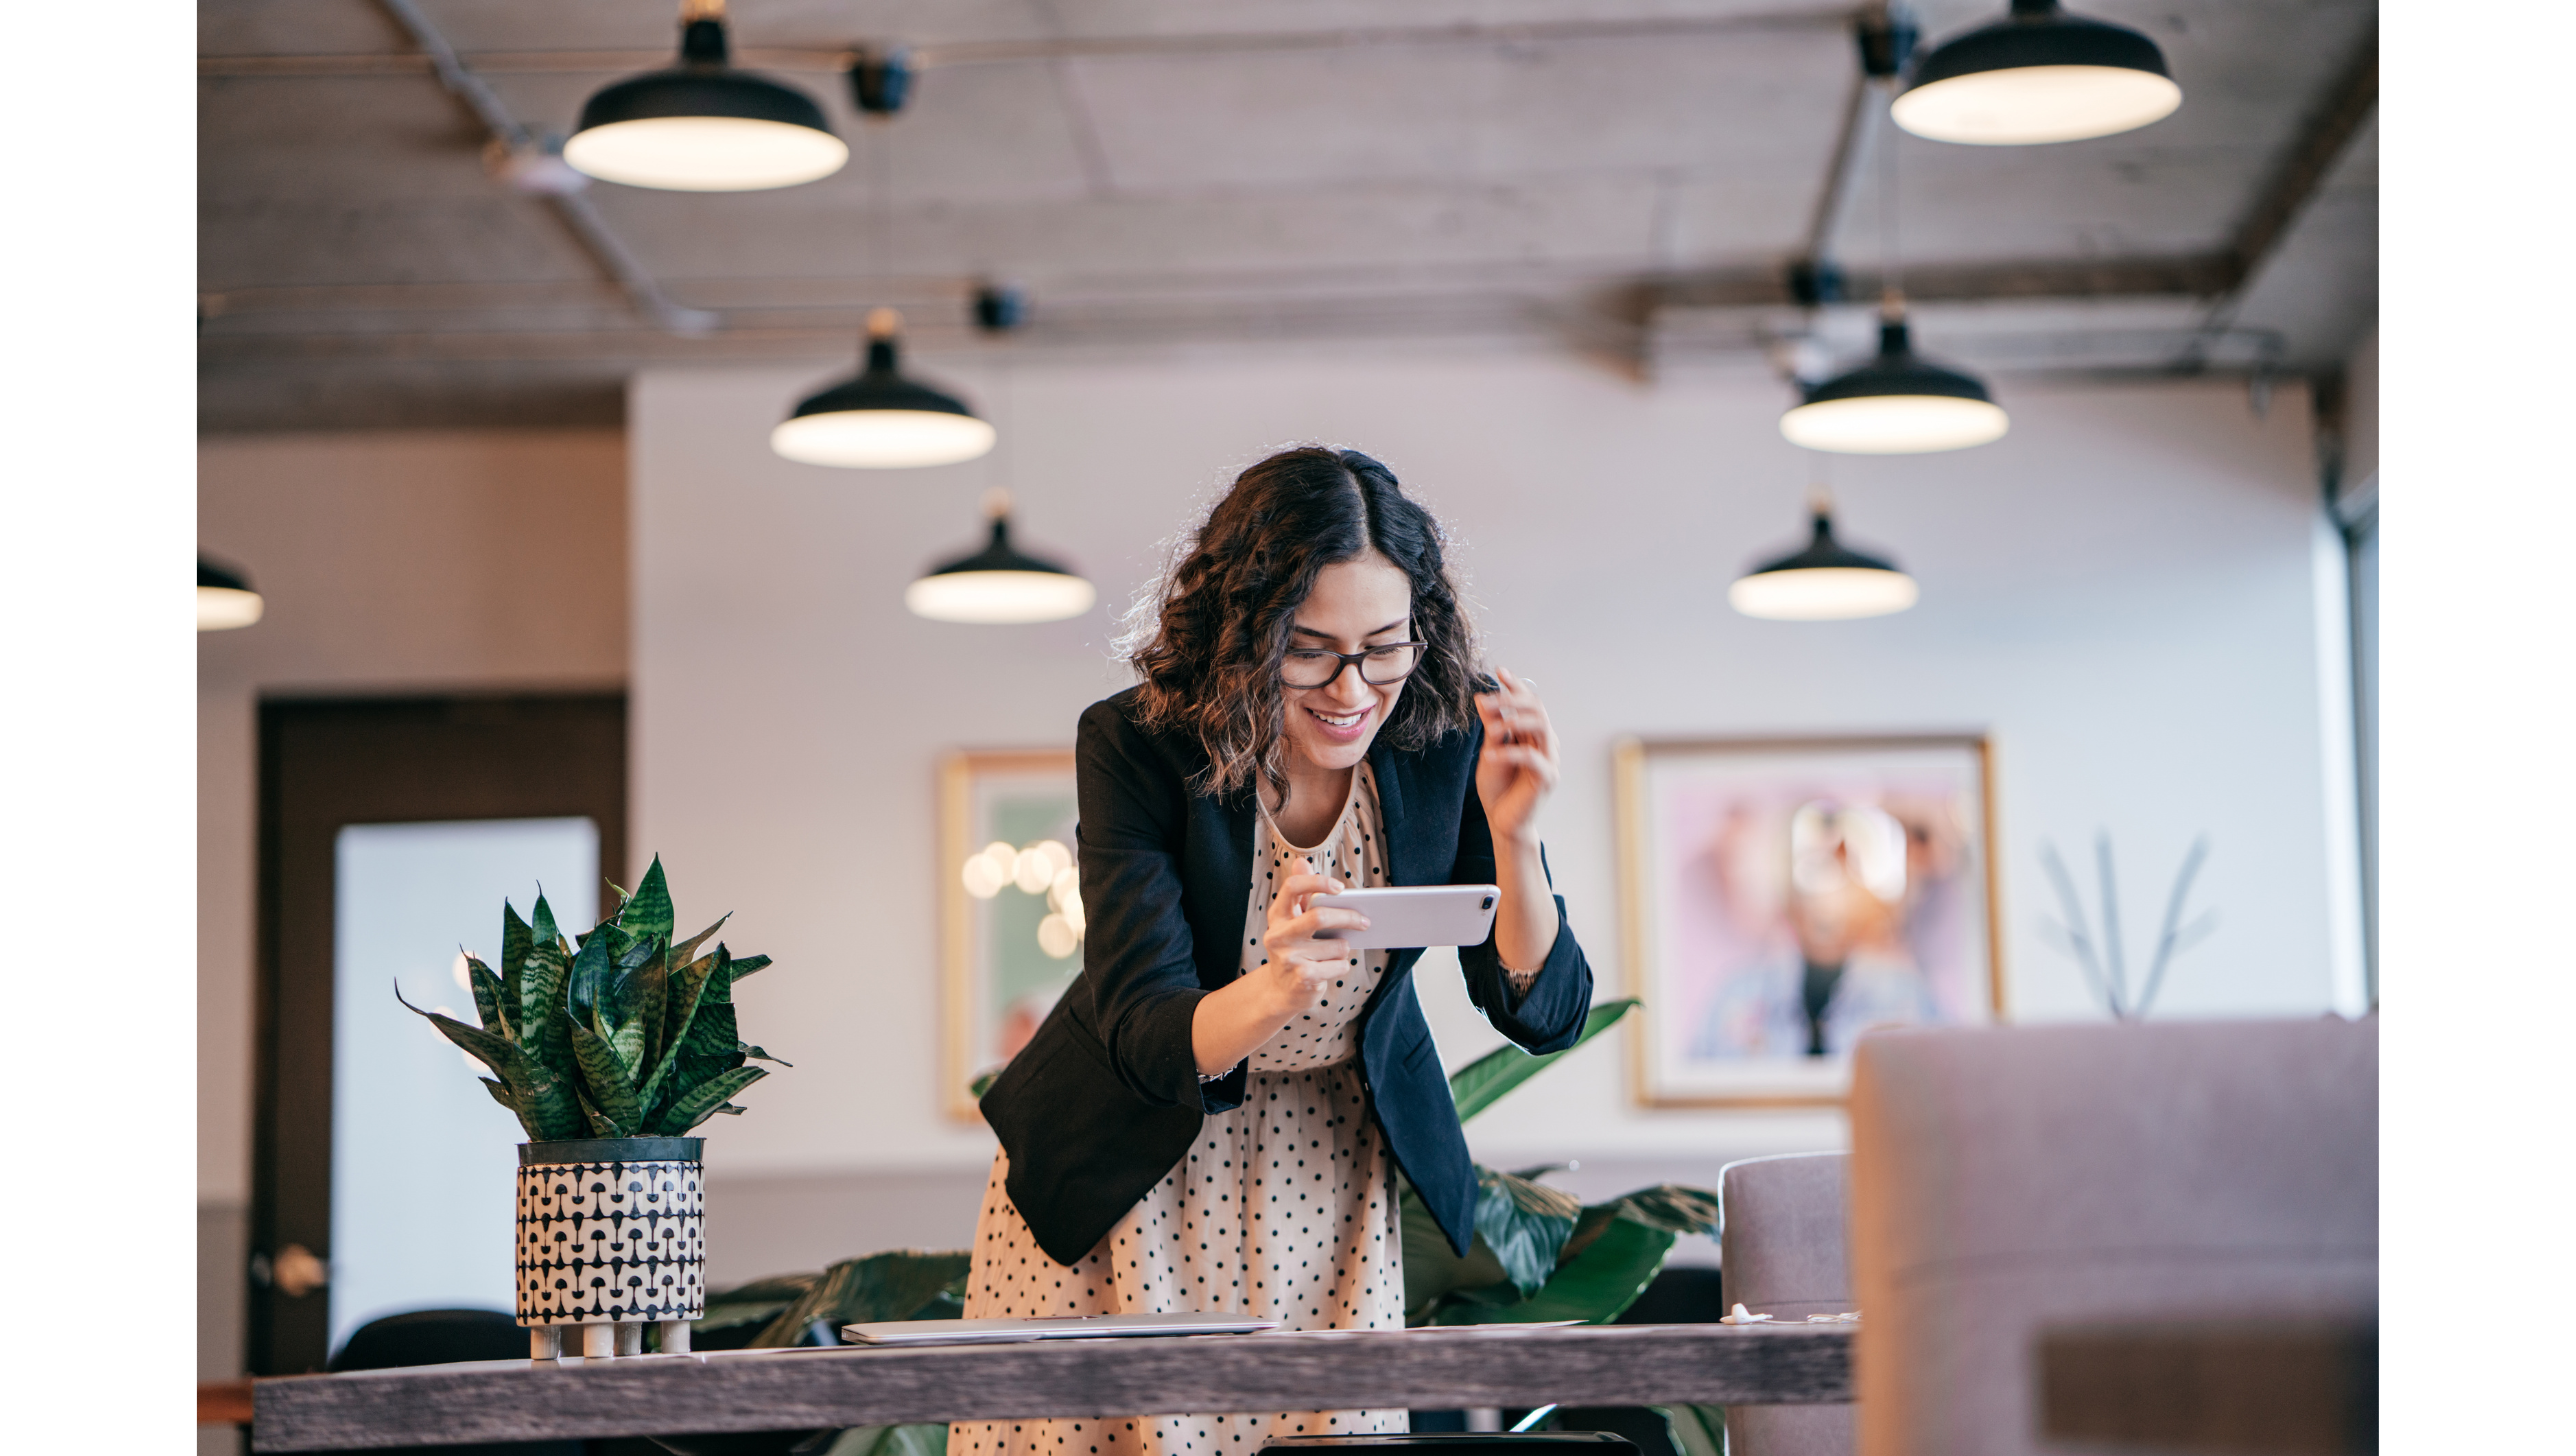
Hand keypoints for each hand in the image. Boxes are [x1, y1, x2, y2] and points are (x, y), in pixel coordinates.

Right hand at [1251, 860, 1368, 1018]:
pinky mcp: (1303, 978)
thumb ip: (1300, 893)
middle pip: (1320, 916)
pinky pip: (1340, 965)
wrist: (1281, 991)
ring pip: (1337, 945)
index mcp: (1277, 916)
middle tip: (1365, 920)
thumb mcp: (1292, 921)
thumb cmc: (1294, 949)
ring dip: (1343, 949)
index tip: (1340, 888)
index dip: (1318, 882)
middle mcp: (1278, 935)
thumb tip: (1302, 861)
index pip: (1293, 887)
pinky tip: (1329, 969)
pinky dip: (1341, 966)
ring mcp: (1289, 958)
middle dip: (1349, 917)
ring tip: (1331, 954)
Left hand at [1475, 668, 1558, 847]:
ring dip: (1514, 720)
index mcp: (1532, 734)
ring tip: (1491, 728)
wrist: (1503, 821)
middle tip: (1487, 701)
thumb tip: (1482, 699)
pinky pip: (1531, 756)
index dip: (1516, 686)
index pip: (1529, 702)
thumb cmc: (1498, 788)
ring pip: (1540, 725)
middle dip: (1511, 700)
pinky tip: (1489, 755)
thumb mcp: (1489, 752)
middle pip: (1536, 708)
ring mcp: (1549, 759)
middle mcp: (1545, 742)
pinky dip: (1509, 752)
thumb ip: (1491, 728)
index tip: (1500, 671)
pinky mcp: (1547, 777)